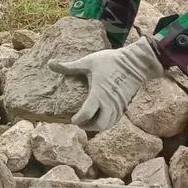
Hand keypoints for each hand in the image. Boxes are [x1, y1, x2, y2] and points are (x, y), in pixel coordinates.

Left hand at [49, 37, 163, 130]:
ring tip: (88, 121)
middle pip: (99, 125)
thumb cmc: (111, 61)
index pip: (86, 114)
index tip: (72, 119)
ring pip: (108, 125)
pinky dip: (106, 122)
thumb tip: (50, 63)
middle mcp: (109, 103)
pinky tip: (100, 116)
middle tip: (79, 122)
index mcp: (98, 94)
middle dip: (88, 126)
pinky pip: (115, 120)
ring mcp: (118, 106)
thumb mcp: (88, 62)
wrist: (136, 62)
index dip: (77, 120)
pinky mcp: (124, 106)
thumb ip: (69, 66)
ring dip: (97, 126)